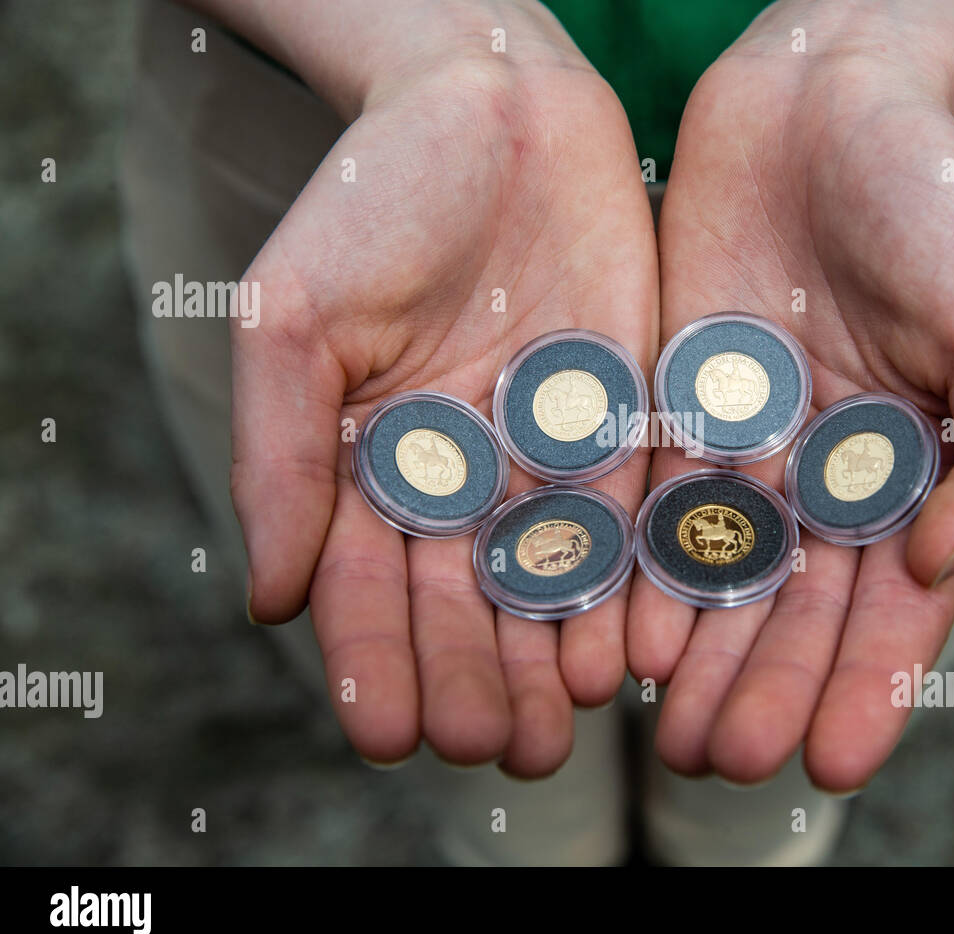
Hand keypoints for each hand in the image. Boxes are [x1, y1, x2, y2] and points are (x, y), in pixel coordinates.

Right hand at [232, 1, 656, 774]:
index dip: (375, 662)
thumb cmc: (373, 199)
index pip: (372, 586)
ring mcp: (548, 455)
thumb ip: (283, 460)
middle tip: (495, 752)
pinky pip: (631, 520)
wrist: (491, 107)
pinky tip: (625, 650)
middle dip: (476, 682)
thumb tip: (270, 604)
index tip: (386, 735)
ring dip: (551, 661)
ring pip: (552, 582)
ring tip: (558, 733)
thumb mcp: (295, 323)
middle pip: (468, 604)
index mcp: (375, 463)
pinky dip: (626, 587)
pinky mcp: (628, 423)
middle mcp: (464, 475)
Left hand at [628, 1, 953, 791]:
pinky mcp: (677, 408)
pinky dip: (642, 580)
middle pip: (797, 611)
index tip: (829, 764)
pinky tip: (624, 644)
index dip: (867, 688)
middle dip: (766, 690)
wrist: (823, 104)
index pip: (894, 609)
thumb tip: (949, 562)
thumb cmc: (931, 204)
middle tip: (727, 765)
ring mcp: (751, 446)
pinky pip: (654, 511)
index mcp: (916, 471)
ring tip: (673, 738)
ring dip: (700, 660)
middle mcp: (830, 476)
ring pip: (721, 578)